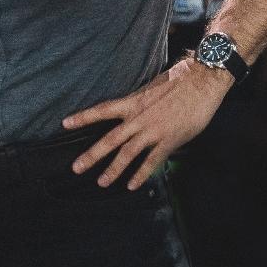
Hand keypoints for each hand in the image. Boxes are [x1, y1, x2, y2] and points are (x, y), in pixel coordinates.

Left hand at [64, 57, 231, 189]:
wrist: (202, 80)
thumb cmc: (179, 81)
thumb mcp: (152, 88)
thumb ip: (140, 103)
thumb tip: (133, 112)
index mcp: (133, 102)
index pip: (102, 110)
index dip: (83, 117)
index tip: (65, 123)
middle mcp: (138, 118)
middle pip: (110, 139)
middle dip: (92, 155)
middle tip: (76, 168)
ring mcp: (153, 130)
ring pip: (127, 153)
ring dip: (113, 170)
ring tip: (102, 182)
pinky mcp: (169, 140)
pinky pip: (152, 161)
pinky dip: (141, 175)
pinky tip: (132, 186)